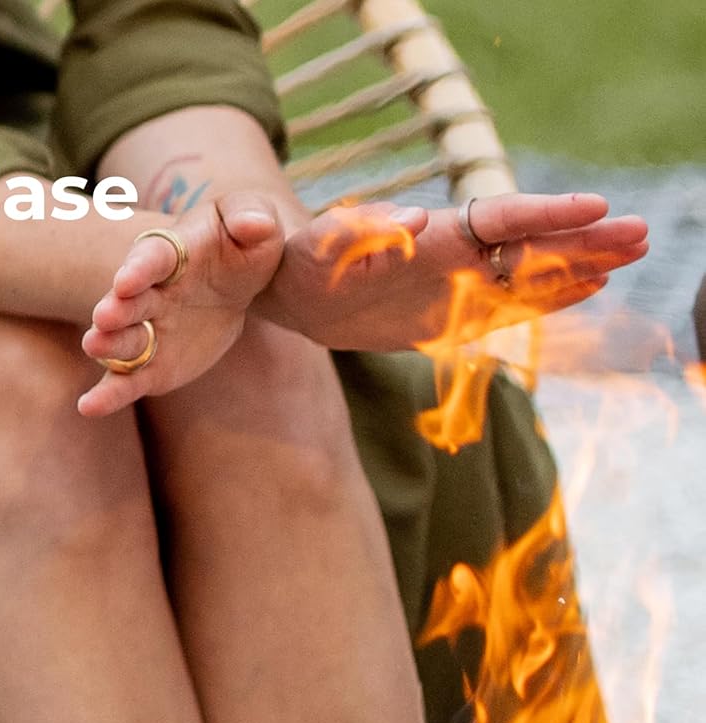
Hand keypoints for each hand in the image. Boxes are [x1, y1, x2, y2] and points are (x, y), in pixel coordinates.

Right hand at [78, 192, 284, 417]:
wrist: (237, 288)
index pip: (154, 259)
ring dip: (107, 346)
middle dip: (115, 309)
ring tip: (94, 348)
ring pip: (122, 342)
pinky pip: (128, 381)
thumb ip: (252, 219)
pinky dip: (108, 395)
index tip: (126, 281)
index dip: (140, 269)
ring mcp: (147, 332)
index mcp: (172, 254)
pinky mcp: (151, 367)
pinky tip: (88, 407)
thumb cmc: (242, 249)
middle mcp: (149, 294)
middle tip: (103, 319)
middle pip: (128, 302)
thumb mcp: (256, 225)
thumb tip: (254, 225)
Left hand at [256, 193, 648, 350]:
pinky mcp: (442, 313)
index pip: (490, 221)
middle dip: (578, 241)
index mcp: (419, 237)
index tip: (591, 210)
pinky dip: (543, 301)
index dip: (540, 216)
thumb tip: (401, 224)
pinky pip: (501, 308)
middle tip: (641, 235)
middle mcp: (442, 256)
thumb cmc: (285, 262)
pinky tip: (587, 291)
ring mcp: (447, 284)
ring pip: (521, 274)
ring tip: (631, 257)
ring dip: (574, 267)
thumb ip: (346, 238)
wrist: (281, 289)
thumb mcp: (305, 250)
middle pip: (520, 244)